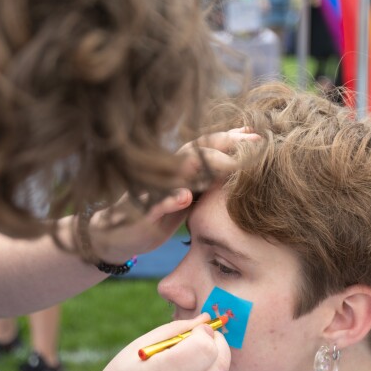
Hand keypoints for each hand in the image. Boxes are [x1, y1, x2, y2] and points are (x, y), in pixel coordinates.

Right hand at [84, 314, 230, 370]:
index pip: (203, 349)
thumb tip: (206, 320)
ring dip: (219, 368)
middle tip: (211, 340)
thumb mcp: (136, 351)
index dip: (207, 334)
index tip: (201, 330)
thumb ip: (174, 331)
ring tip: (203, 361)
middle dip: (220, 347)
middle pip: (218, 367)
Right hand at [89, 128, 259, 263]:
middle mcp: (165, 174)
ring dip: (201, 166)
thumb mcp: (186, 196)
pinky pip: (154, 203)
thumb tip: (237, 167)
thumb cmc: (156, 213)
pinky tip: (184, 196)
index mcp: (178, 170)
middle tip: (251, 143)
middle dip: (223, 146)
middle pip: (195, 152)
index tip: (254, 134)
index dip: (228, 139)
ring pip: (176, 173)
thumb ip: (204, 181)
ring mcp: (152, 191)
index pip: (204, 148)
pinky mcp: (140, 212)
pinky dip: (169, 199)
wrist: (116, 235)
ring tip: (227, 163)